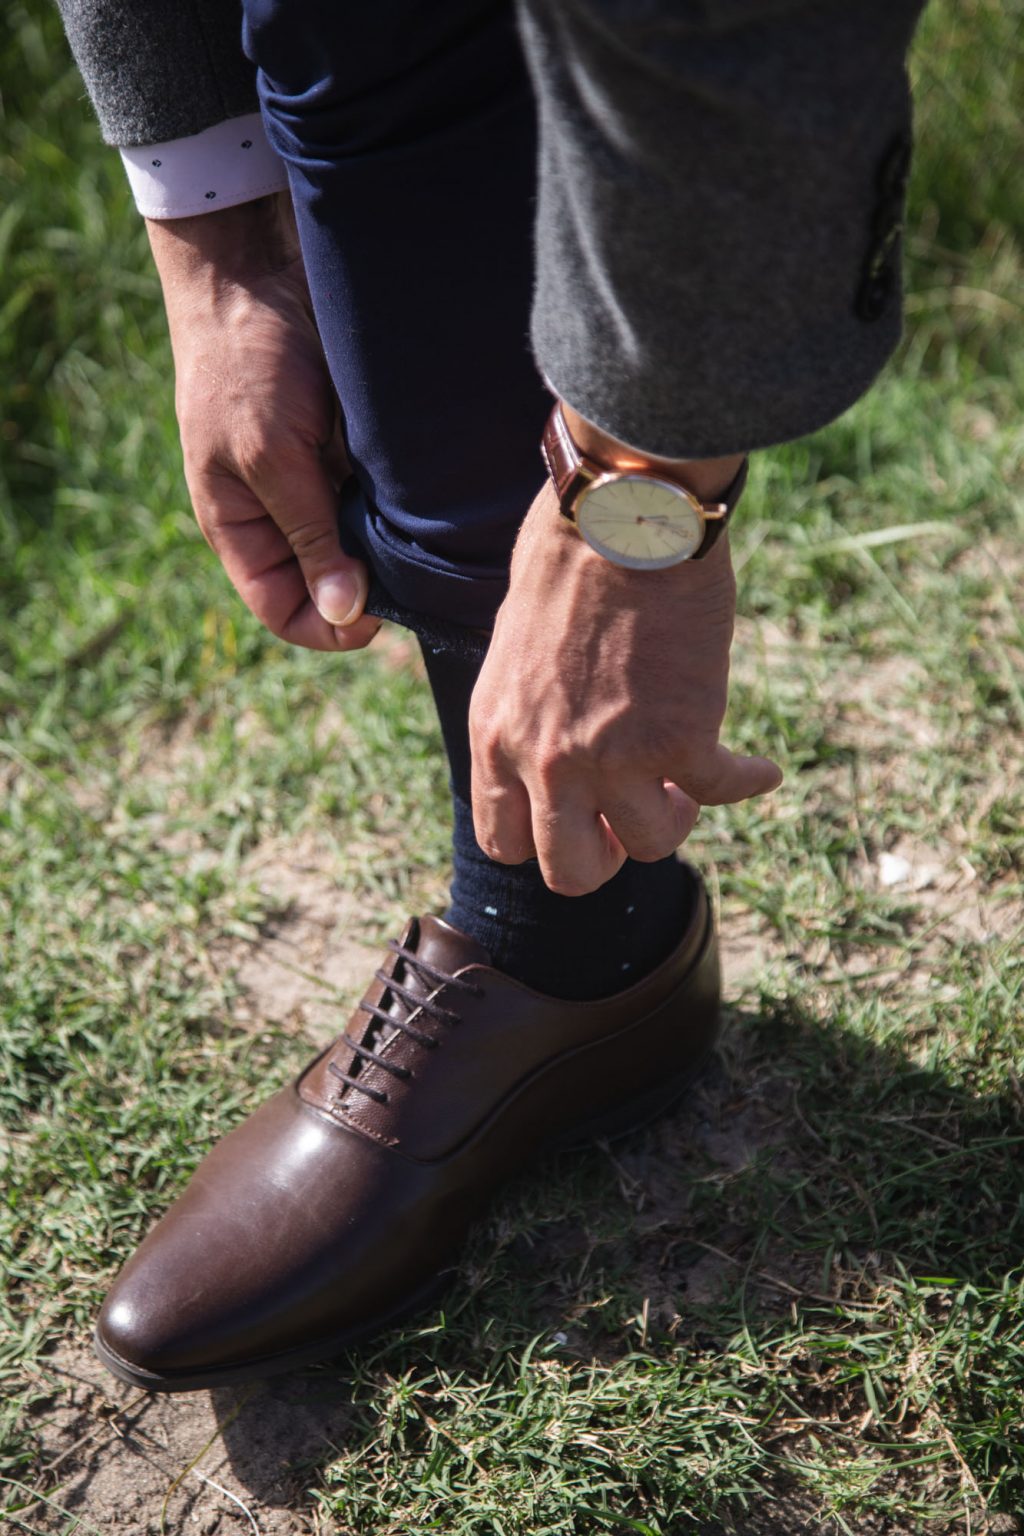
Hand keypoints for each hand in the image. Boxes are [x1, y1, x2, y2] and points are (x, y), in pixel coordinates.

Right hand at [147, 193, 378, 651]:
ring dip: (391, 545)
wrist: (261, 271)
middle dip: (368, 588)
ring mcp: (317, 480)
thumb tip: (342, 614)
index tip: (376, 619)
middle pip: (328, 583)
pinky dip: (402, 503)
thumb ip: (308, 535)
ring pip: (362, 543)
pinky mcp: (349, 447)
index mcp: (240, 528)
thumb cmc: (247, 366)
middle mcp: (280, 513)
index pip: (283, 610)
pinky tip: (427, 496)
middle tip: (413, 574)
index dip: (328, 627)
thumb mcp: (271, 457)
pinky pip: (382, 496)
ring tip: (422, 533)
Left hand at [470, 478, 782, 895]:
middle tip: (631, 819)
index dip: (545, 843)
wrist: (623, 514)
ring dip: (674, 817)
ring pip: (649, 844)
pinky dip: (746, 781)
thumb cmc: (568, 554)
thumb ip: (526, 707)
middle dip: (605, 857)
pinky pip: (720, 790)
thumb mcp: (513, 645)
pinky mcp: (680, 737)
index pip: (502, 841)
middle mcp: (545, 759)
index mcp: (496, 734)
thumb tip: (554, 733)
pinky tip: (758, 770)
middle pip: (569, 871)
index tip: (580, 819)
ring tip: (687, 778)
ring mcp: (612, 757)